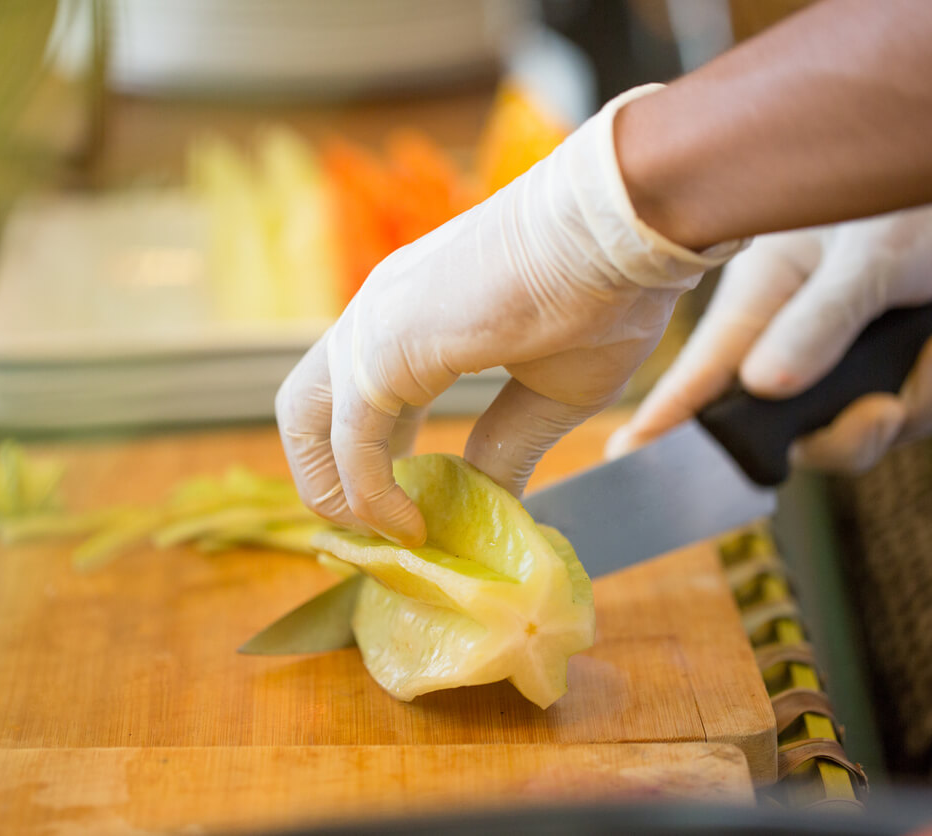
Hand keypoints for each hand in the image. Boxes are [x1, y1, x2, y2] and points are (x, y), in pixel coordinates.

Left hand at [275, 85, 743, 545]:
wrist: (624, 232)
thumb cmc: (606, 293)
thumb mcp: (551, 392)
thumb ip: (505, 444)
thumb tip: (485, 500)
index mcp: (413, 316)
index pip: (355, 397)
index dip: (368, 462)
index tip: (402, 511)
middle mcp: (379, 315)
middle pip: (308, 407)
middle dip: (327, 477)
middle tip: (378, 532)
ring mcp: (375, 324)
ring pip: (307, 420)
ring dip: (334, 489)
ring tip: (386, 535)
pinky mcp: (386, 345)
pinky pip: (352, 439)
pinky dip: (369, 493)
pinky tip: (409, 525)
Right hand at [608, 190, 931, 472]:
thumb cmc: (927, 189)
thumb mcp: (870, 256)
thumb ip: (818, 323)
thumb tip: (763, 388)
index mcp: (766, 304)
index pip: (702, 376)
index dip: (665, 422)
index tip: (626, 457)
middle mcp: (802, 336)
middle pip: (803, 431)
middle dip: (855, 434)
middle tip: (887, 408)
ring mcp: (857, 347)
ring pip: (876, 424)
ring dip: (930, 397)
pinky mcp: (911, 350)